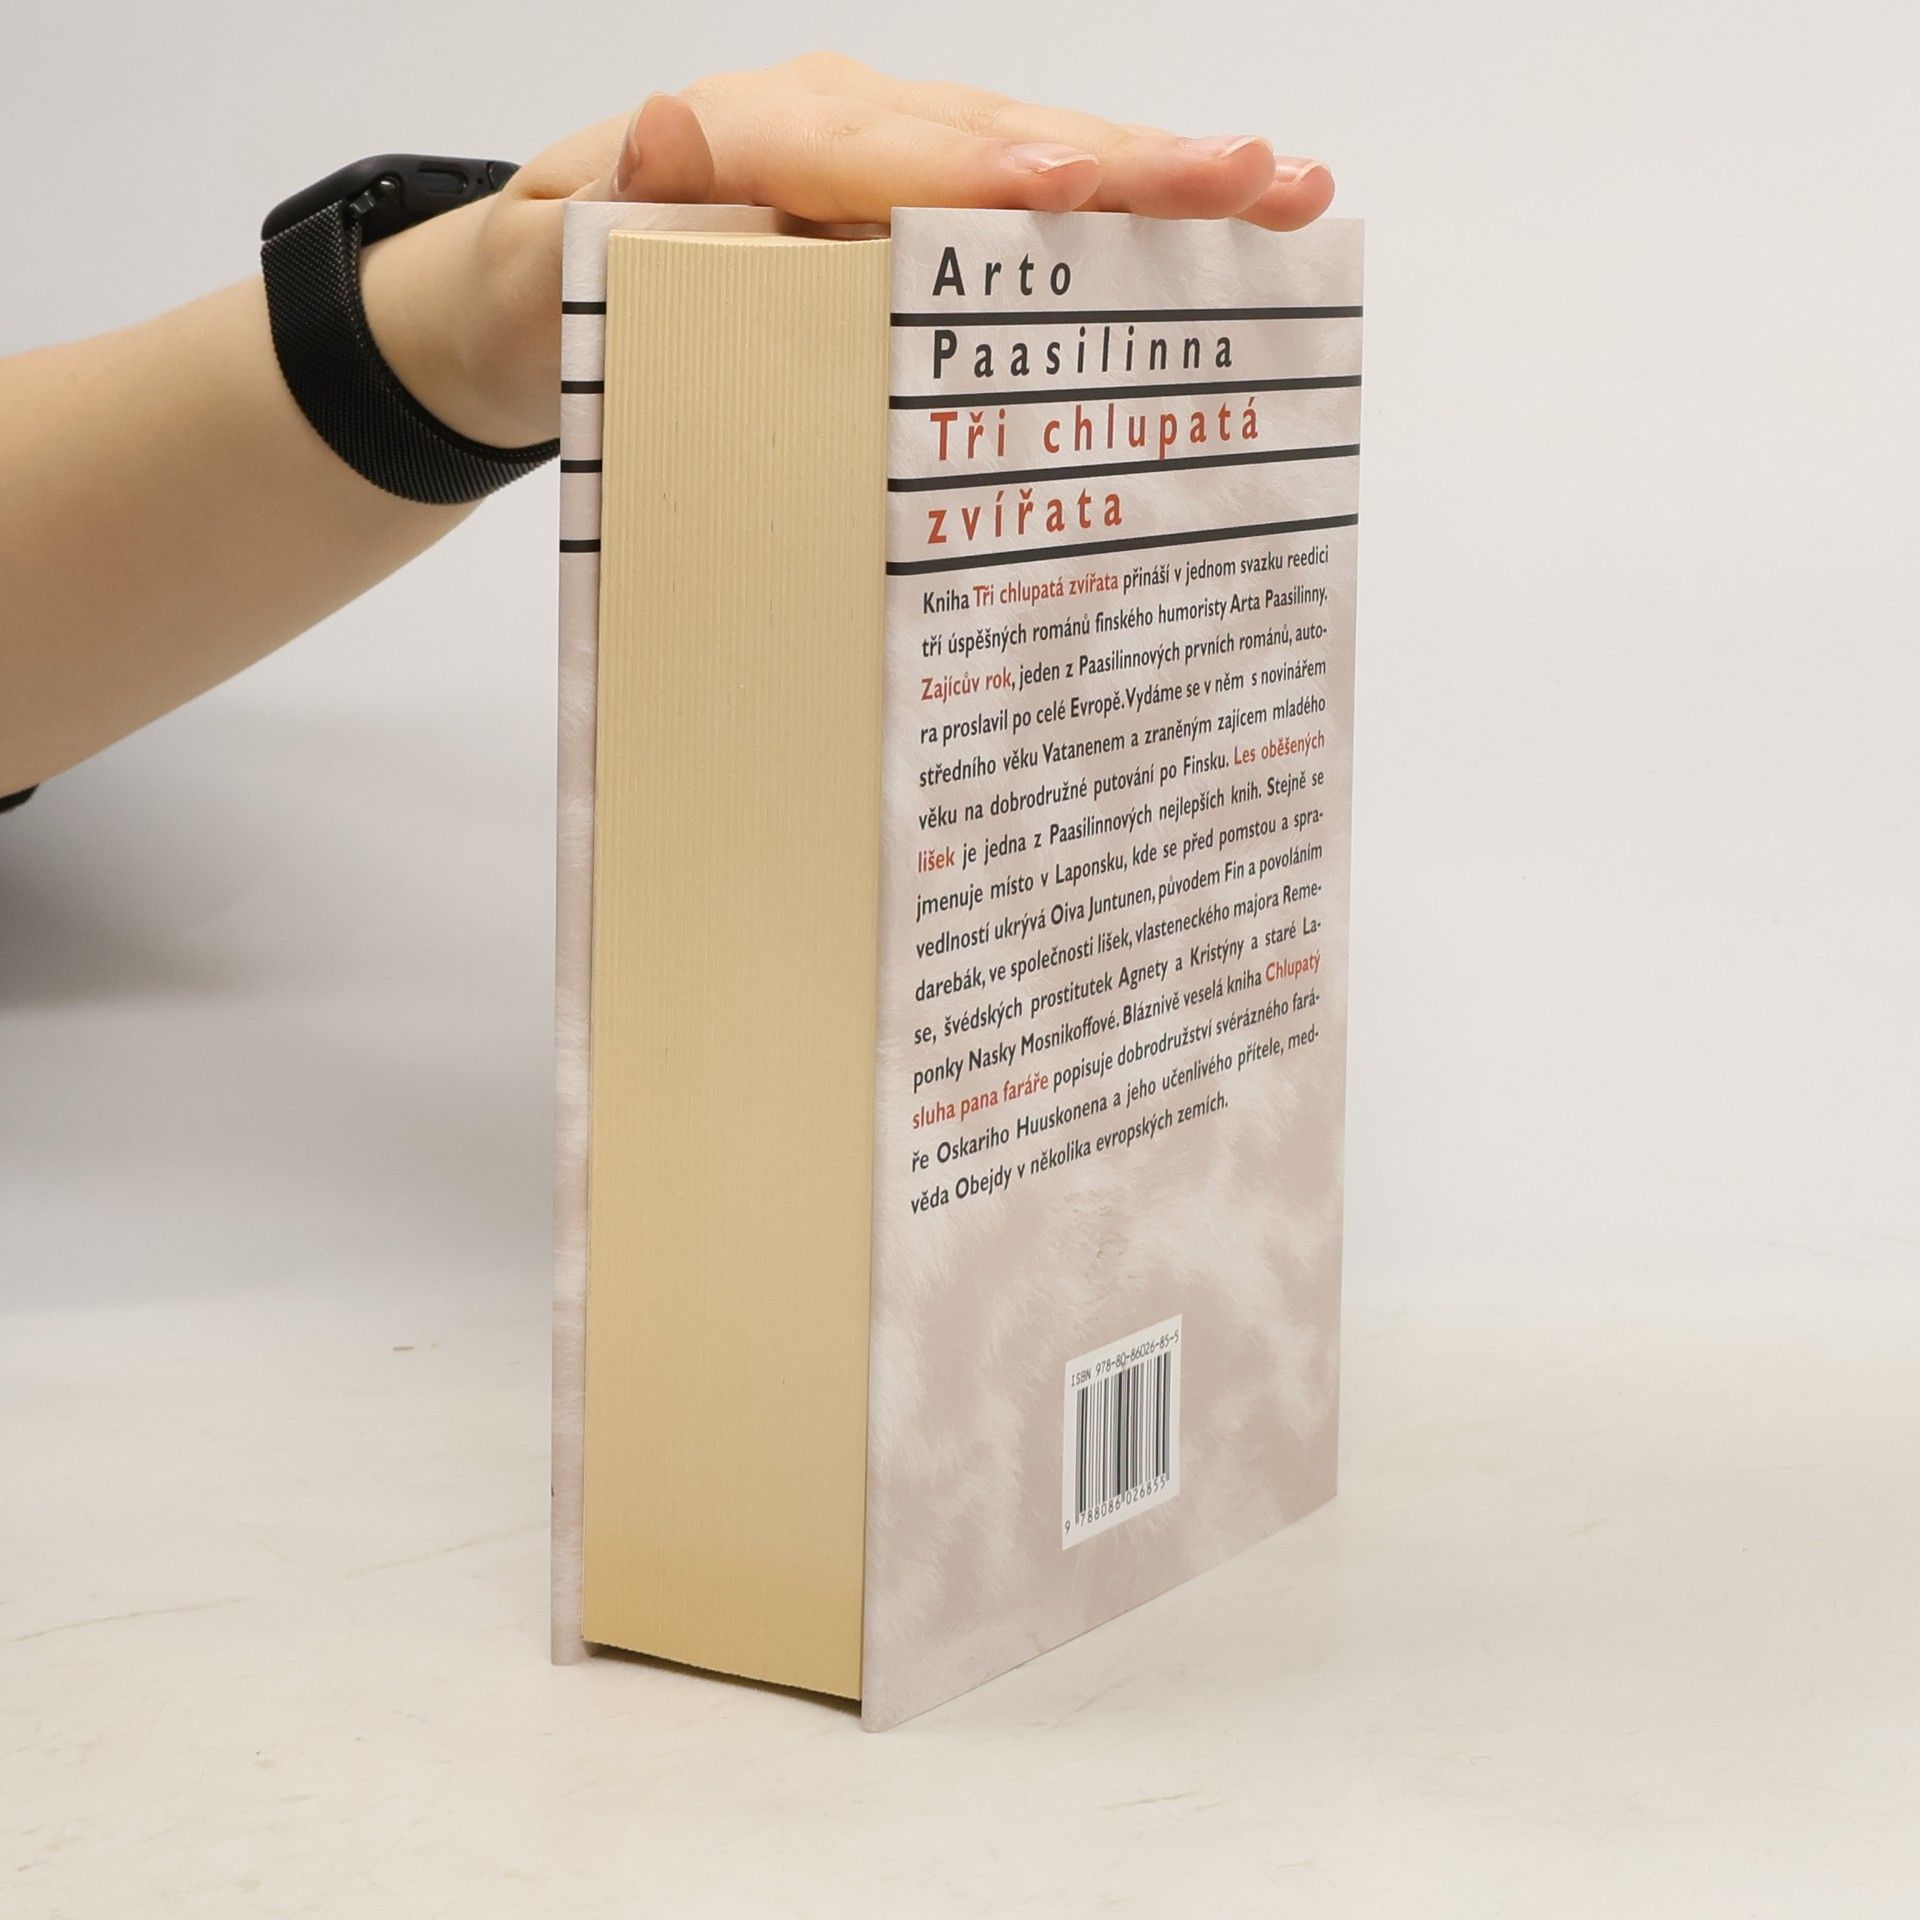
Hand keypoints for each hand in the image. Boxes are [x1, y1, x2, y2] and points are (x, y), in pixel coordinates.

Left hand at [359, 54, 1336, 450]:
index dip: (972, 176)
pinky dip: (1122, 222)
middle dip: (1124, 165)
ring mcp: (887, 168)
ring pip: (1036, 164)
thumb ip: (602, 221)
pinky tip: (1217, 227)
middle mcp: (840, 131)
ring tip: (1281, 189)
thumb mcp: (538, 265)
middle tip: (1250, 177)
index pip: (878, 152)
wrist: (528, 307)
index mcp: (753, 136)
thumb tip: (669, 138)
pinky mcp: (912, 217)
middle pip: (995, 141)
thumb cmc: (545, 297)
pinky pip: (1027, 214)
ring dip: (1159, 182)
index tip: (1060, 196)